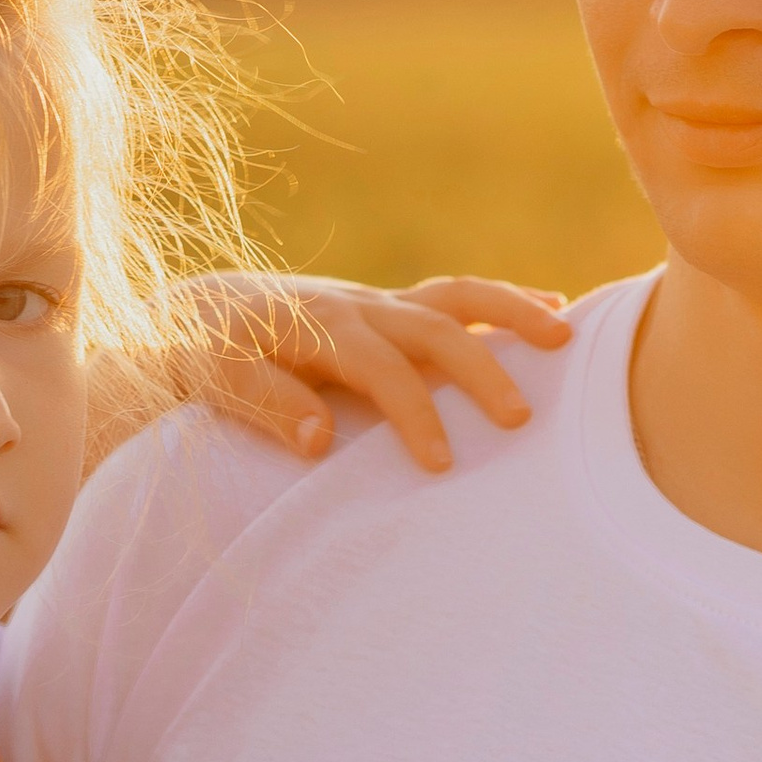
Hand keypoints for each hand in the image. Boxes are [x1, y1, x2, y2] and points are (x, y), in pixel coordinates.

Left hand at [172, 271, 570, 472]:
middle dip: (482, 370)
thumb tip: (319, 440)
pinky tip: (550, 310)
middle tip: (521, 419)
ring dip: (512, 312)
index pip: (382, 371)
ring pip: (457, 297)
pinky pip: (454, 299)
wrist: (195, 311)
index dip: (414, 414)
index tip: (442, 464)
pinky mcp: (389, 309)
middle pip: (435, 327)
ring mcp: (379, 304)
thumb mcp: (214, 380)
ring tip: (567, 334)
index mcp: (321, 328)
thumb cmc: (203, 353)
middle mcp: (359, 307)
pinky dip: (503, 303)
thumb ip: (265, 404)